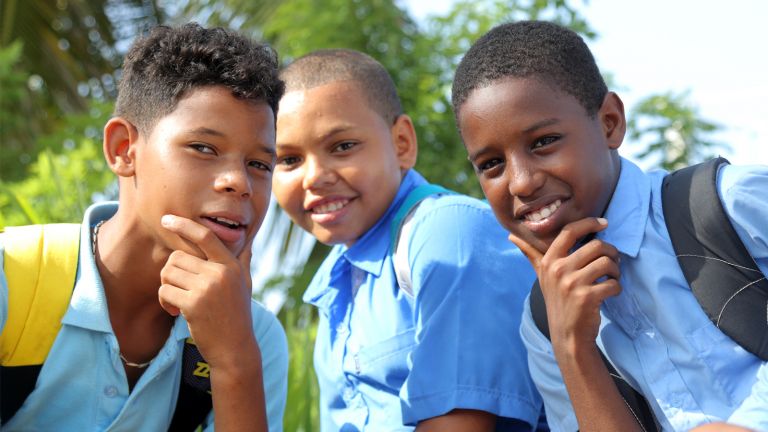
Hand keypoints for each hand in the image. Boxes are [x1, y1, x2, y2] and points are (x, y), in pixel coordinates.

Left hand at [157, 214, 258, 368]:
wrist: (235, 349)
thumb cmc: (238, 316)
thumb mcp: (245, 285)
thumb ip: (243, 261)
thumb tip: (249, 243)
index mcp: (231, 265)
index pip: (205, 236)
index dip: (184, 224)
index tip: (167, 219)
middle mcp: (220, 273)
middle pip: (178, 257)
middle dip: (172, 273)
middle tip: (179, 289)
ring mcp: (207, 288)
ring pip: (168, 273)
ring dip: (167, 287)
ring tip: (178, 301)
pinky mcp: (193, 304)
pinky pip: (165, 291)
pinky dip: (165, 302)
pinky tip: (176, 313)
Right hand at [509, 218, 620, 350]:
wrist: (567, 335)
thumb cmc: (557, 301)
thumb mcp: (541, 276)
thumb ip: (531, 255)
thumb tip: (512, 238)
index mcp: (548, 261)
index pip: (570, 232)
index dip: (589, 223)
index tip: (604, 224)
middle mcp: (558, 270)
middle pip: (596, 246)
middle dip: (611, 252)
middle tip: (613, 261)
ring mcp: (572, 284)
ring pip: (607, 263)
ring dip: (616, 270)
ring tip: (612, 277)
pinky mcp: (587, 297)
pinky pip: (613, 283)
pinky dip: (617, 287)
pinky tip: (611, 292)